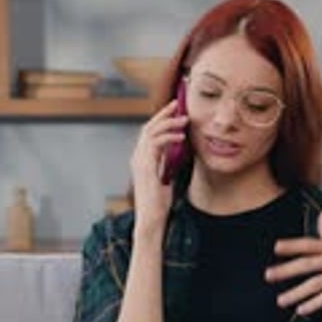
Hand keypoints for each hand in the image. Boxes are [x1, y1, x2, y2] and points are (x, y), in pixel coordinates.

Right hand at [130, 100, 187, 230]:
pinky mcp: (145, 166)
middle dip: (164, 114)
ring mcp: (139, 161)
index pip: (150, 132)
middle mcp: (137, 157)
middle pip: (148, 127)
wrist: (152, 218)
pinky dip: (168, 137)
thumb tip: (178, 150)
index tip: (175, 111)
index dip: (161, 119)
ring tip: (184, 120)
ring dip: (169, 123)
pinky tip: (181, 136)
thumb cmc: (159, 202)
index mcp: (142, 159)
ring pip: (151, 132)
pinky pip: (155, 144)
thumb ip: (168, 162)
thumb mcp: (166, 177)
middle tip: (178, 104)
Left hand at [265, 210, 321, 315]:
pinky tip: (301, 309)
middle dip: (286, 270)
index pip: (310, 244)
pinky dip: (314, 304)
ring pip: (315, 284)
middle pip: (308, 264)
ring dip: (296, 293)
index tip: (276, 247)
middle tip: (267, 275)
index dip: (293, 245)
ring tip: (280, 300)